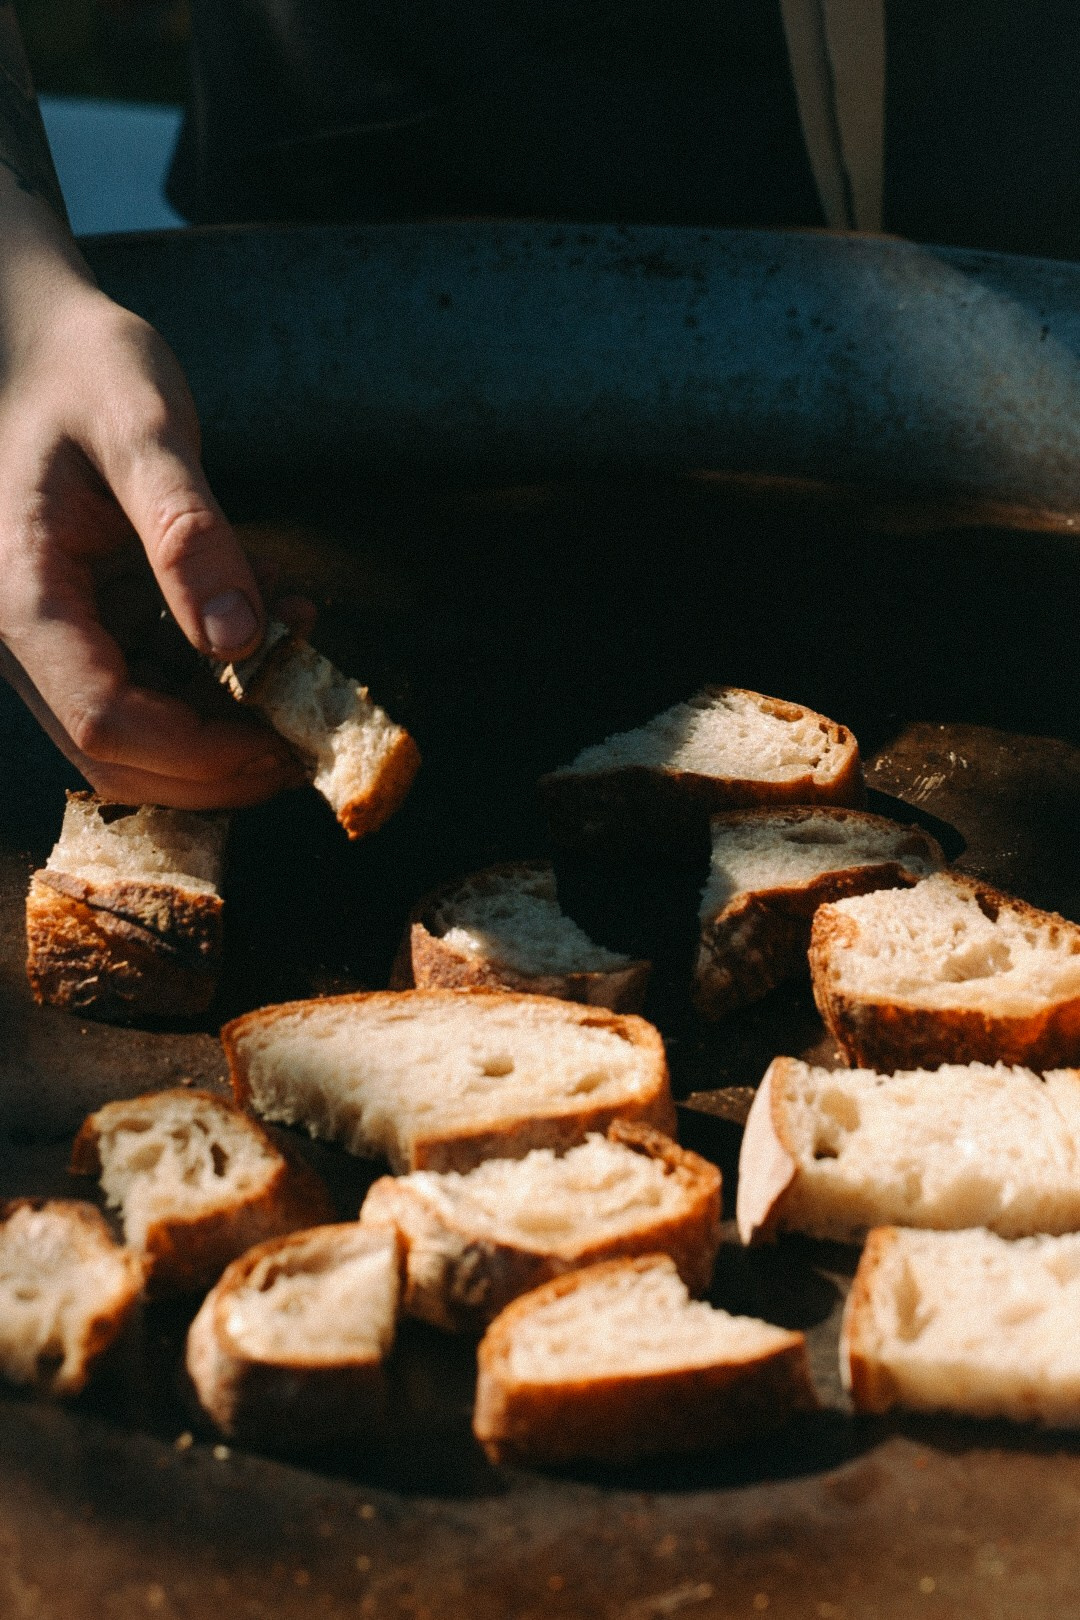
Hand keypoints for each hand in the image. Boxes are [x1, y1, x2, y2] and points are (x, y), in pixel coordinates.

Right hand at [0, 259, 304, 808]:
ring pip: (141, 736)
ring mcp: (56, 638)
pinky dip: (221, 676)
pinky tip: (272, 615)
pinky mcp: (90, 627)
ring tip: (300, 643)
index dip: (203, 754)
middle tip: (311, 733)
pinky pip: (155, 684)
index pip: (107, 723)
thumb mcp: (142, 429)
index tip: (287, 744)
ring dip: (231, 718)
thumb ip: (189, 534)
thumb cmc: (83, 371)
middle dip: (223, 765)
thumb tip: (237, 638)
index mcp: (24, 598)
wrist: (42, 343)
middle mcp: (27, 636)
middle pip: (122, 758)